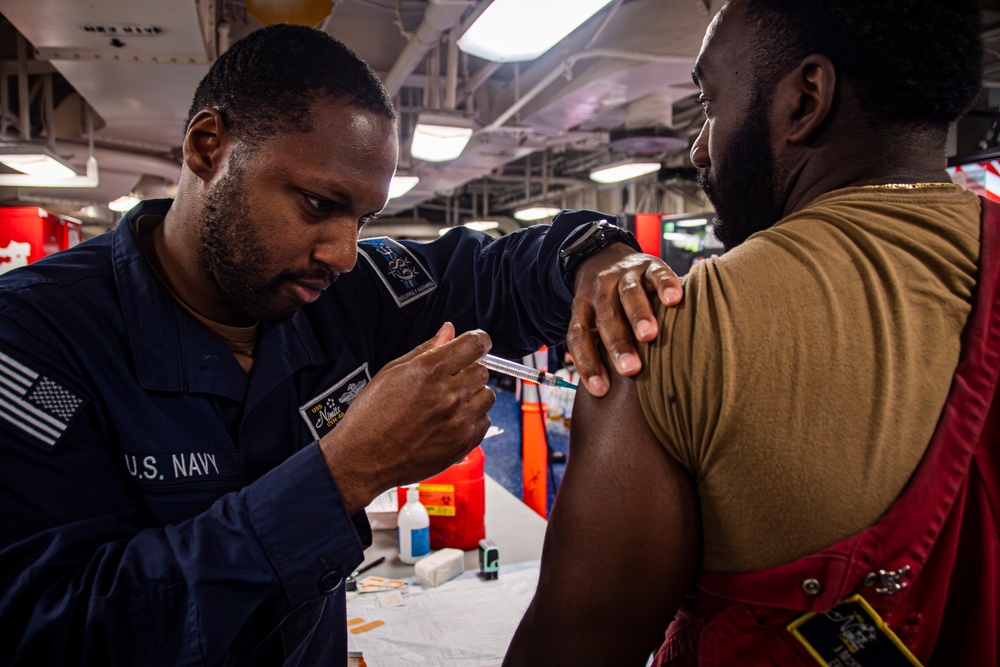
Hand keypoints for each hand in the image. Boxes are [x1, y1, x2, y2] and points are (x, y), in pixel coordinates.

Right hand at [318, 323, 495, 514]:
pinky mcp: (463, 443)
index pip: (475, 344)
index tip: (477, 344)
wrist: (364, 458)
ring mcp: (458, 421)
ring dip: (473, 395)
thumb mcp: (392, 372)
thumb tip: (448, 331)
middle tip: (449, 381)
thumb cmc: (371, 416)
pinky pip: (484, 421)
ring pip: (487, 396)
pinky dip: (473, 419)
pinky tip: (451, 421)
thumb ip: (426, 349)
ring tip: (450, 403)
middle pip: (482, 371)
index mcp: (430, 371)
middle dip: (469, 371)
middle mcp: (449, 395)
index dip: (478, 340)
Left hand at [567, 244, 681, 396]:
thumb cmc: (603, 302)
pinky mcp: (648, 264)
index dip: (587, 363)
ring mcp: (624, 275)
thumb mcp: (591, 320)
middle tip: (630, 369)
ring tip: (650, 336)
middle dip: (617, 344)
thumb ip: (596, 347)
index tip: (600, 390)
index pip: (579, 336)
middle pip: (606, 318)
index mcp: (583, 308)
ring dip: (638, 315)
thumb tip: (601, 392)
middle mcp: (600, 291)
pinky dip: (665, 285)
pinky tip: (674, 300)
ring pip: (629, 294)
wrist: (603, 253)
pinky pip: (656, 273)